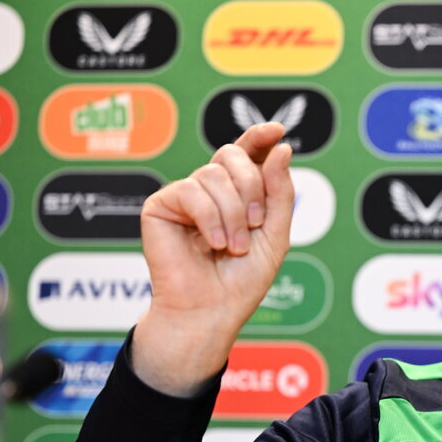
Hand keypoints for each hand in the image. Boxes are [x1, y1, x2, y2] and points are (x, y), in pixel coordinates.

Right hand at [133, 122, 294, 395]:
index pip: (246, 155)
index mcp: (236, 195)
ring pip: (213, 174)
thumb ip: (280, 192)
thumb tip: (280, 146)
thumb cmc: (242, 281)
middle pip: (231, 155)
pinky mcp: (160, 206)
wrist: (211, 311)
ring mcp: (184, 196)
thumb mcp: (275, 235)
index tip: (277, 130)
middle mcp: (210, 191)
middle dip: (251, 186)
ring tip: (233, 246)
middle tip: (255, 223)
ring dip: (232, 213)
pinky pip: (190, 190)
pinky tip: (212, 244)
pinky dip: (209, 218)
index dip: (259, 138)